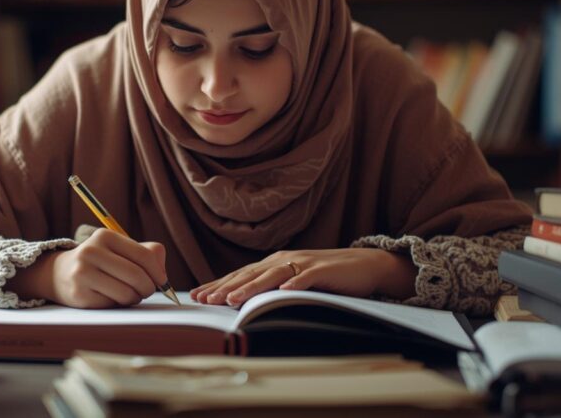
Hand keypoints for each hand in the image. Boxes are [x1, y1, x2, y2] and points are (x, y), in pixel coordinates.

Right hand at [19, 229, 167, 308]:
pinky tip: (111, 297)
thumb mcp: (120, 250)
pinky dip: (119, 304)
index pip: (144, 255)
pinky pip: (113, 305)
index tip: (162, 281)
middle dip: (148, 288)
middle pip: (137, 276)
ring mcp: (83, 273)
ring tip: (128, 294)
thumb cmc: (100, 262)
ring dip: (134, 298)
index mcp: (105, 236)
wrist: (60, 274)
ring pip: (127, 293)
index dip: (158, 272)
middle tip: (146, 291)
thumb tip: (162, 274)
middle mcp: (91, 252)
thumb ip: (147, 254)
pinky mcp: (79, 294)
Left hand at [190, 248, 417, 307]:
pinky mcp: (323, 270)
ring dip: (251, 287)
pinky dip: (295, 283)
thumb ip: (270, 287)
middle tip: (206, 299)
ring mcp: (303, 263)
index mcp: (274, 263)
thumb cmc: (325, 277)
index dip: (219, 284)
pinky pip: (307, 277)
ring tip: (233, 298)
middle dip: (226, 287)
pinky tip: (284, 290)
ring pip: (272, 275)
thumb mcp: (292, 280)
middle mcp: (284, 259)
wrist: (362, 265)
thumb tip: (240, 300)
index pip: (241, 274)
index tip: (198, 295)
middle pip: (250, 274)